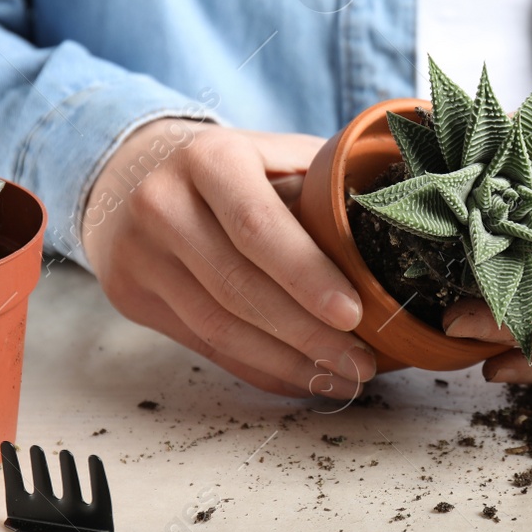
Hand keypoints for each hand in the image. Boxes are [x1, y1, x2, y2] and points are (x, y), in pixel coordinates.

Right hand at [81, 119, 375, 399]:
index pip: (258, 226)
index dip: (306, 275)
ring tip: (343, 379)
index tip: (353, 313)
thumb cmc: (232, 167)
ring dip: (288, 362)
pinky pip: (205, 346)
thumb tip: (400, 225)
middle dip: (307, 334)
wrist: (131, 173)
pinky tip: (302, 377)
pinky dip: (260, 368)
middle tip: (361, 362)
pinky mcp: (132, 296)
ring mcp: (139, 255)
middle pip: (238, 287)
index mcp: (208, 158)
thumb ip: (323, 184)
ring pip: (219, 328)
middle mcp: (162, 204)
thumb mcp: (274, 152)